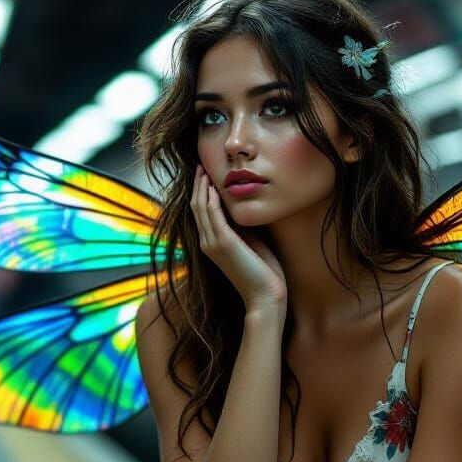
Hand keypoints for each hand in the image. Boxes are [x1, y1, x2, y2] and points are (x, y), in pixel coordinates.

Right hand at [190, 163, 286, 312]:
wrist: (265, 296)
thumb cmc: (263, 273)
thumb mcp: (250, 244)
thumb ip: (242, 228)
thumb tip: (242, 210)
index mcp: (211, 244)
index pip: (201, 212)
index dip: (201, 192)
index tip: (206, 174)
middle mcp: (207, 243)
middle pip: (196, 207)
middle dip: (198, 184)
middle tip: (201, 165)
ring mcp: (212, 244)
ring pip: (201, 208)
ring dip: (202, 187)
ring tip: (205, 169)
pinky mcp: (223, 244)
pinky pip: (212, 216)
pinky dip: (211, 200)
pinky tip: (213, 186)